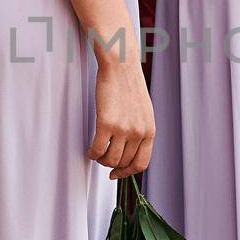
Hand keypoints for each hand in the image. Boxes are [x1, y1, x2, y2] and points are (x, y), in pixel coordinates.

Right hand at [89, 54, 155, 178]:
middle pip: (123, 163)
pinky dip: (91, 153)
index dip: (127, 172)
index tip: (117, 173)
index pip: (141, 163)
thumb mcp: (144, 111)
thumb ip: (140, 130)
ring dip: (100, 160)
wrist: (121, 66)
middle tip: (102, 158)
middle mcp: (138, 132)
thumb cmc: (129, 86)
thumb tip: (130, 150)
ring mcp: (123, 129)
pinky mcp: (106, 123)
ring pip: (110, 160)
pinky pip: (97, 149)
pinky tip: (90, 149)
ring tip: (96, 153)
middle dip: (110, 165)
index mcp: (149, 130)